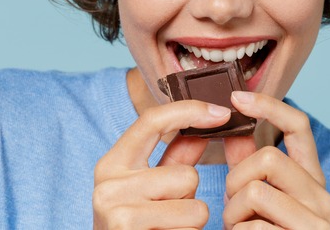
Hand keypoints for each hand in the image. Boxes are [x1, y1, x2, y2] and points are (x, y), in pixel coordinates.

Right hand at [93, 100, 231, 228]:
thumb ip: (174, 158)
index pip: (151, 121)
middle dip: (190, 197)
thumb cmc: (138, 228)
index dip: (189, 111)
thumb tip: (206, 123)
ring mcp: (118, 212)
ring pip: (195, 203)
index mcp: (111, 164)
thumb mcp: (151, 190)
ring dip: (193, 221)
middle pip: (186, 173)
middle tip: (168, 215)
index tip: (222, 112)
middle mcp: (107, 185)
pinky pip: (191, 226)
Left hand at [222, 92, 329, 228]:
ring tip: (240, 228)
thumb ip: (249, 164)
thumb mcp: (255, 198)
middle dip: (236, 179)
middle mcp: (323, 199)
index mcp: (312, 180)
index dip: (268, 105)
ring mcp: (317, 224)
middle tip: (235, 205)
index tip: (236, 98)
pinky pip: (251, 226)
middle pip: (267, 157)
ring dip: (233, 212)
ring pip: (255, 190)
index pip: (299, 126)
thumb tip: (234, 125)